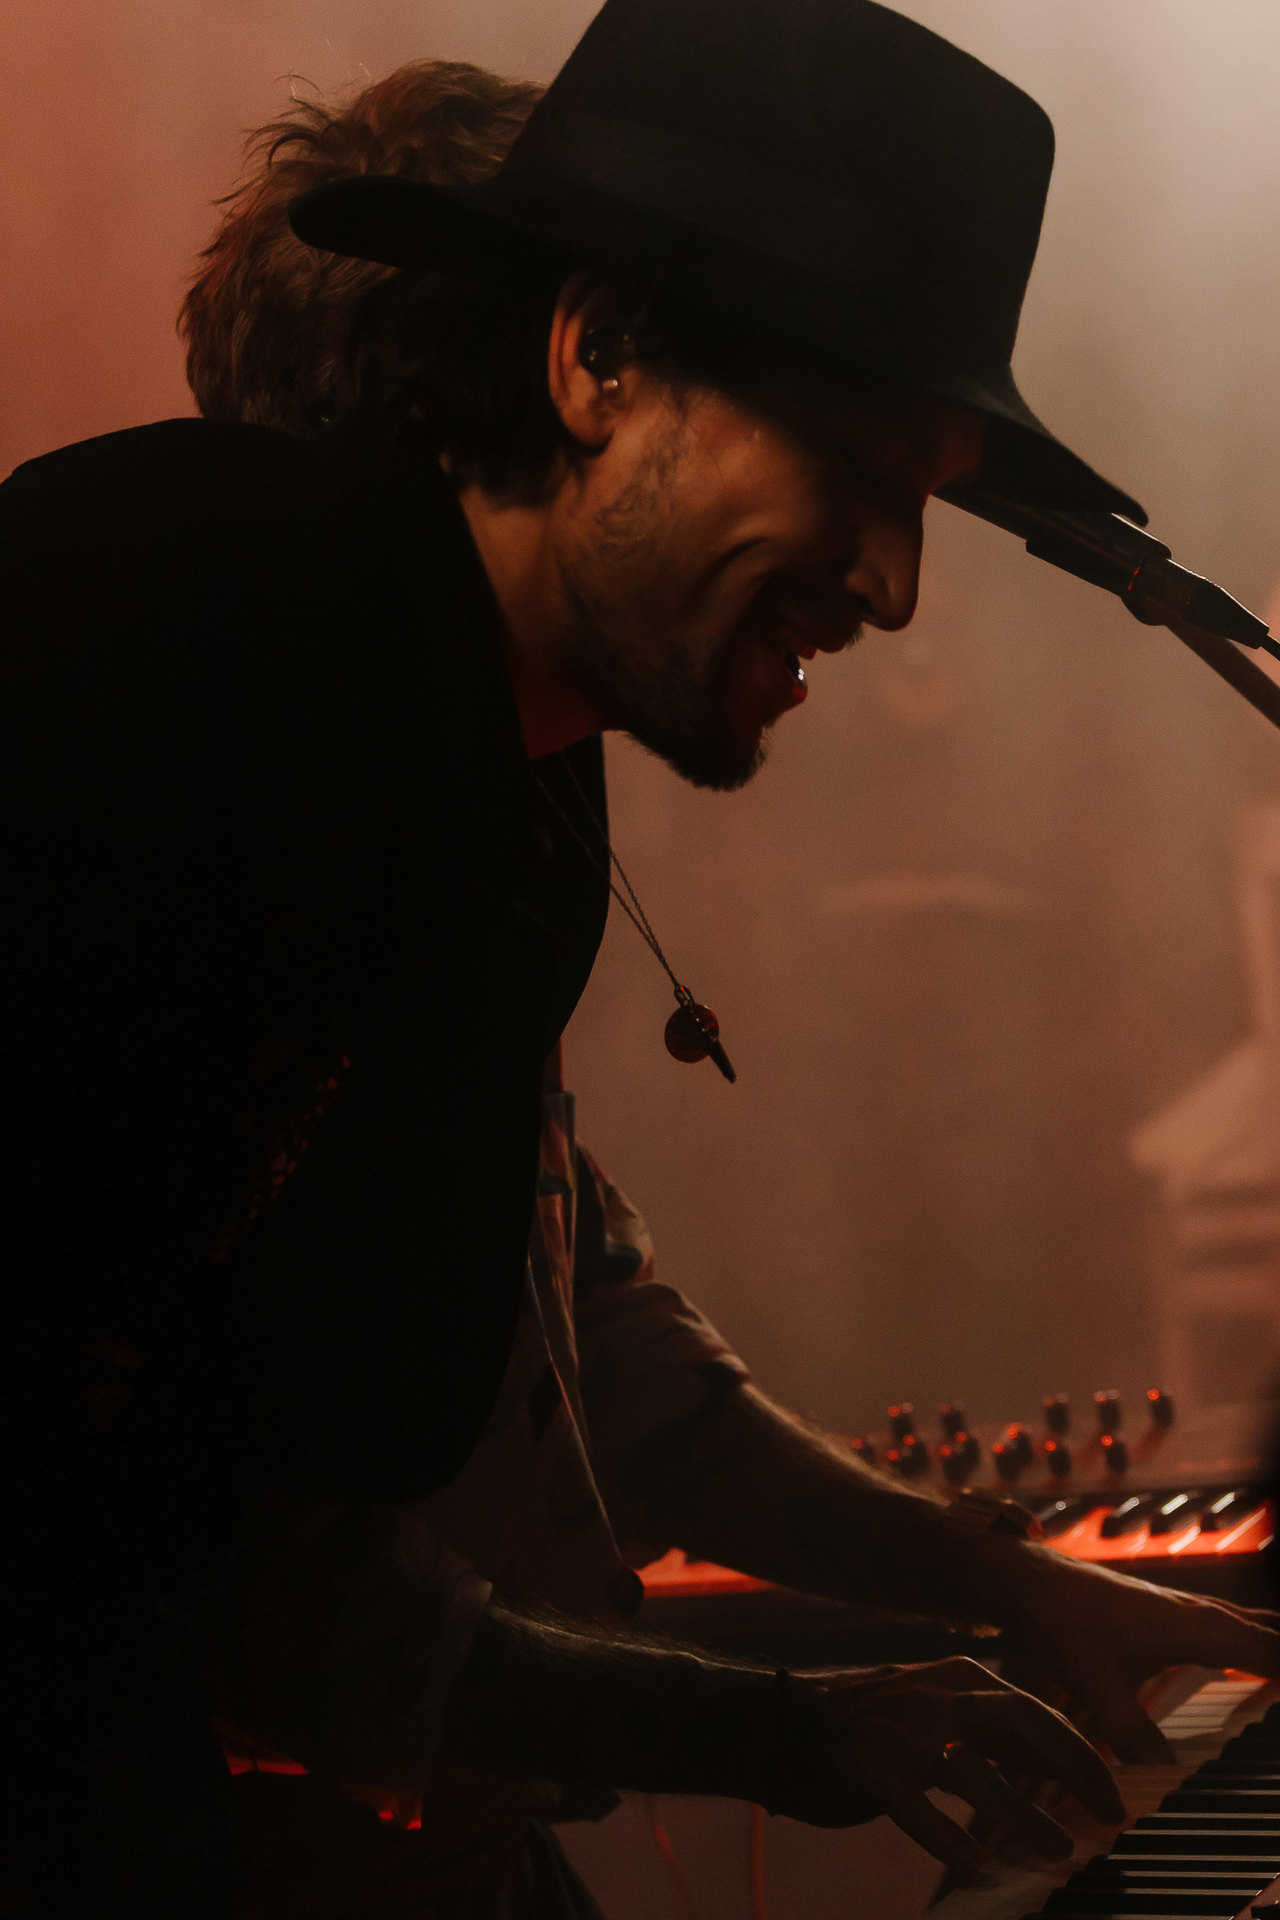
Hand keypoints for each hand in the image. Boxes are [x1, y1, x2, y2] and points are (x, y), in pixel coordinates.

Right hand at [772, 1656, 1124, 1867]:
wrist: (793, 1729)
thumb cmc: (884, 1730)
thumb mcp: (948, 1717)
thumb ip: (1001, 1737)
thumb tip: (1066, 1767)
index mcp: (962, 1680)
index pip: (1038, 1711)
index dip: (1082, 1756)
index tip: (1114, 1798)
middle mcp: (938, 1698)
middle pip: (1021, 1721)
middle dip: (1072, 1768)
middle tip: (1106, 1815)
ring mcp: (903, 1732)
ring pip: (974, 1769)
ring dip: (1022, 1812)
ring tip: (1058, 1849)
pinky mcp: (870, 1768)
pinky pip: (915, 1807)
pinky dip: (946, 1836)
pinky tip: (971, 1860)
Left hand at [1001, 1553, 1279, 1763]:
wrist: (1035, 1581)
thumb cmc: (1066, 1625)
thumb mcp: (1099, 1688)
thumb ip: (1133, 1736)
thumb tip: (1167, 1781)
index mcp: (1199, 1628)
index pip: (1273, 1653)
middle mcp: (1204, 1612)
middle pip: (1273, 1636)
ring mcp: (1192, 1608)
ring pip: (1258, 1626)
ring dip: (1277, 1652)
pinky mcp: (1178, 1612)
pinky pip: (1237, 1626)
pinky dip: (1260, 1644)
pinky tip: (1258, 1667)